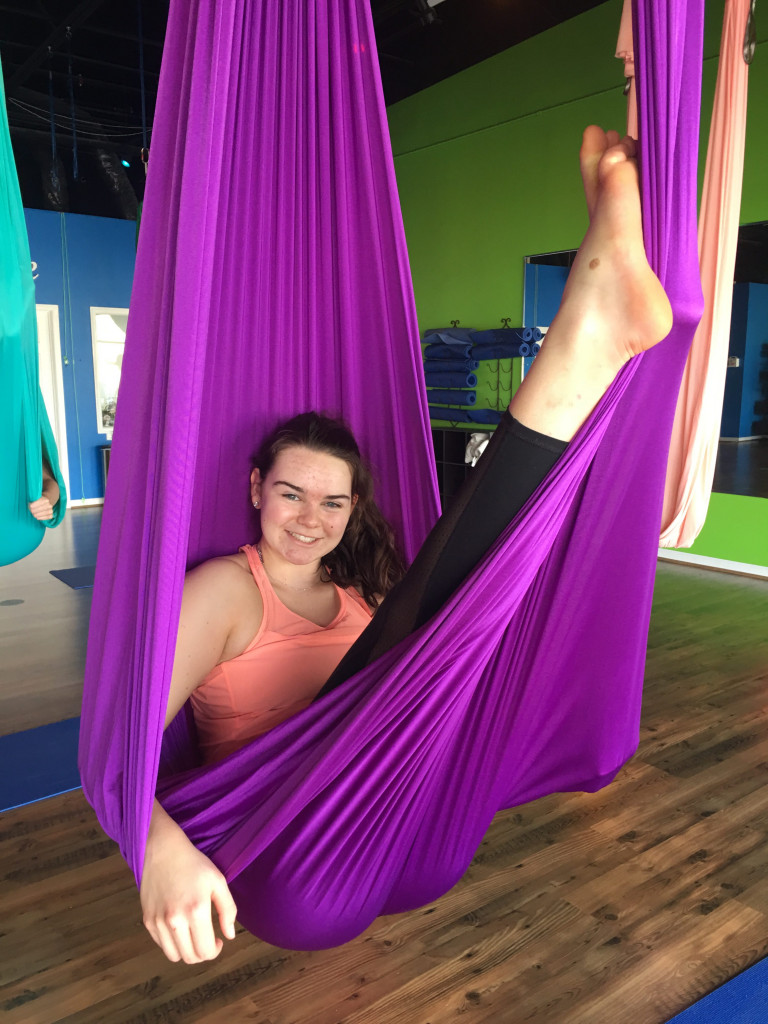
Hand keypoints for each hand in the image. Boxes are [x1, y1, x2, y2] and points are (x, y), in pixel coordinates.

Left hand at [28, 496, 54, 520]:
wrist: (40, 507)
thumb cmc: (35, 504)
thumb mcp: (33, 502)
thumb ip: (32, 503)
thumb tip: (31, 506)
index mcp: (46, 500)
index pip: (42, 502)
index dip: (36, 504)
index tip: (31, 506)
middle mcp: (49, 505)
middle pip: (44, 508)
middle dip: (37, 510)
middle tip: (32, 511)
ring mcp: (51, 510)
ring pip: (47, 512)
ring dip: (39, 514)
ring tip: (34, 515)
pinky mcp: (51, 515)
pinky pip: (48, 517)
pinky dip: (42, 518)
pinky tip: (37, 518)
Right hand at [140, 805, 237, 962]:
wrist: (163, 850)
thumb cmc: (194, 864)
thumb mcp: (218, 881)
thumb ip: (228, 910)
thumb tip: (229, 936)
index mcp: (196, 911)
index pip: (205, 951)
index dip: (214, 951)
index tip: (218, 940)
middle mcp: (175, 920)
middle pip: (190, 958)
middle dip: (202, 953)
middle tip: (207, 939)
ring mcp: (158, 922)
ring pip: (174, 956)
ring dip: (186, 951)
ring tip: (193, 936)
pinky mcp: (147, 920)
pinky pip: (161, 945)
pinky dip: (172, 943)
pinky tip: (179, 927)